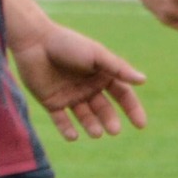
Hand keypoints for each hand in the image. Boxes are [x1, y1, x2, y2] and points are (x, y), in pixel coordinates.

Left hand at [11, 20, 148, 140]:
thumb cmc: (67, 44)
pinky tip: (73, 136)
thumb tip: (143, 80)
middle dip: (110, 120)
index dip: (133, 110)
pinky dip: (67, 130)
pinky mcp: (51, 102)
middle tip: (113, 130)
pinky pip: (61, 120)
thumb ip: (118, 68)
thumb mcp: (95, 54)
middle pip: (104, 110)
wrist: (33, 41)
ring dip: (92, 126)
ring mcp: (70, 96)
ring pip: (85, 117)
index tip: (140, 125)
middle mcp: (87, 88)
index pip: (122, 95)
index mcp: (101, 75)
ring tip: (96, 133)